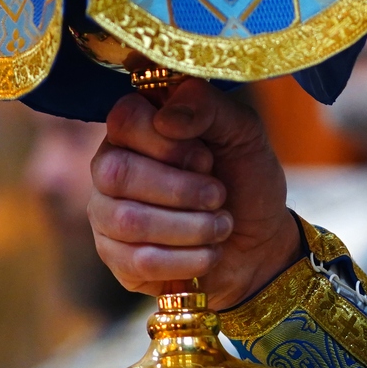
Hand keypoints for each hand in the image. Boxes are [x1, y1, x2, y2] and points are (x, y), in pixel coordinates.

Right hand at [89, 81, 299, 309]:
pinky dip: (187, 259)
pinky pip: (138, 261)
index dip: (167, 143)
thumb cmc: (245, 178)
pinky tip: (209, 253)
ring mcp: (107, 213)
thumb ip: (207, 106)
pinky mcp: (115, 258)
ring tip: (222, 225)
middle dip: (181, 190)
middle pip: (116, 173)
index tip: (206, 159)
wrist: (260, 241)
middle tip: (219, 195)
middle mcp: (111, 166)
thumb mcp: (243, 132)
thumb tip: (166, 118)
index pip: (124, 119)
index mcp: (137, 127)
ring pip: (127, 221)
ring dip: (191, 227)